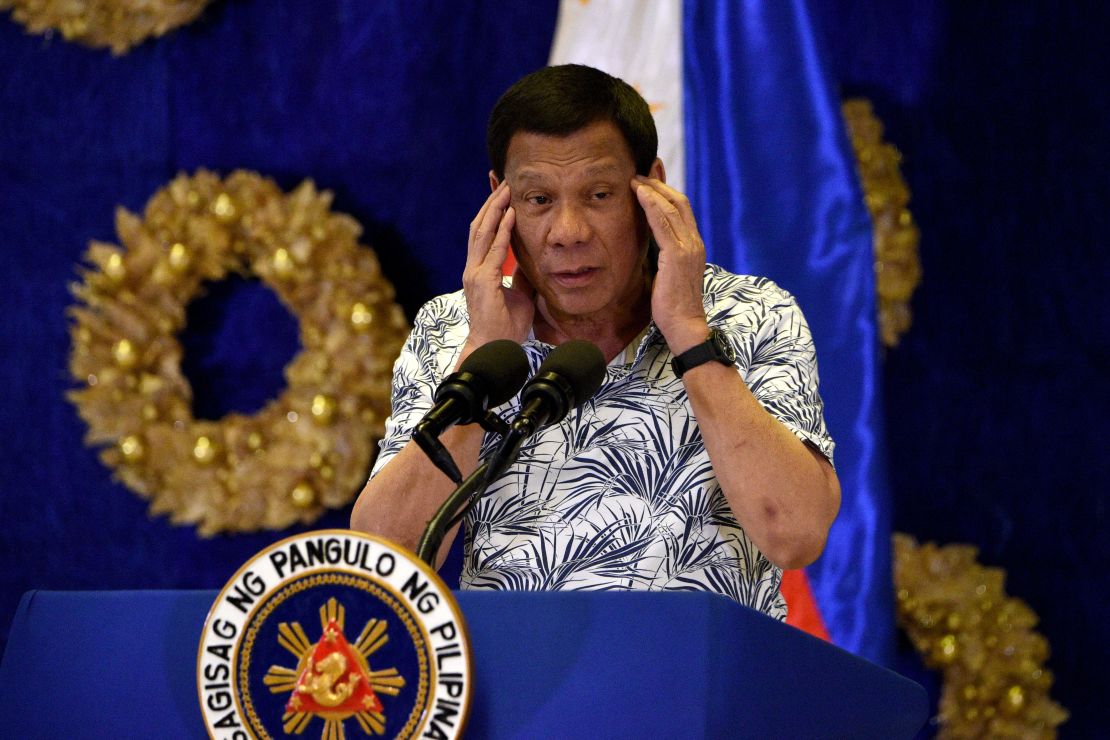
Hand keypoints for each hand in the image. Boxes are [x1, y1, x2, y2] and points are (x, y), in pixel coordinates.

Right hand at [461, 182, 534, 357]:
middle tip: (503, 181)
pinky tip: (512, 215)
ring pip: (482, 232)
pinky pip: (493, 250)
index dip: (491, 211)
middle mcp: (473, 268)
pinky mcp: (482, 282)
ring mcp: (475, 274)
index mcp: (479, 270)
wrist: (494, 349)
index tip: (501, 192)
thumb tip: (530, 260)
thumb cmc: (505, 326)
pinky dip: (502, 230)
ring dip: (495, 209)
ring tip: (506, 190)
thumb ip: (521, 276)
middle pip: (479, 226)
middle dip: (491, 202)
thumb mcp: (519, 294)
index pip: (483, 233)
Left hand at [632, 176, 708, 352]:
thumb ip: (665, 255)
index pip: (682, 210)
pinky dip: (651, 205)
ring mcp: (688, 248)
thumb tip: (653, 244)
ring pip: (671, 208)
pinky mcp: (677, 256)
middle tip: (641, 171)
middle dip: (659, 184)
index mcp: (694, 246)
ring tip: (636, 178)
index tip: (651, 178)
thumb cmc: (673, 305)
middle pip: (679, 202)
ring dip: (652, 190)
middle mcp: (695, 243)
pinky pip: (663, 223)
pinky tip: (639, 194)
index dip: (666, 191)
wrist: (684, 326)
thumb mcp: (669, 273)